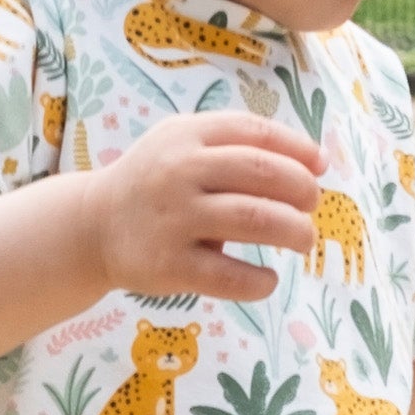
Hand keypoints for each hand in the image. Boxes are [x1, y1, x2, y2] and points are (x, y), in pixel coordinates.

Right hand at [85, 111, 321, 301]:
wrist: (94, 226)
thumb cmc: (156, 182)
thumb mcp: (185, 143)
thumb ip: (242, 143)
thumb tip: (319, 160)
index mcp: (188, 135)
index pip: (257, 133)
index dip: (299, 149)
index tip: (320, 168)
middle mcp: (180, 172)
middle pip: (264, 173)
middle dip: (303, 191)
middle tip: (311, 206)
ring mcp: (174, 219)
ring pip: (256, 220)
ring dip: (294, 232)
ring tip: (301, 240)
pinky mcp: (169, 265)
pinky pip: (230, 276)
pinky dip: (260, 281)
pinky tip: (267, 280)